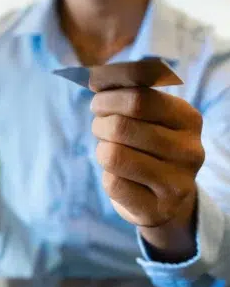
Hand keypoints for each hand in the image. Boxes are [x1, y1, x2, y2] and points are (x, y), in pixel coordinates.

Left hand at [91, 87, 203, 229]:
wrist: (166, 196)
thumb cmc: (149, 146)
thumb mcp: (147, 116)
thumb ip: (127, 93)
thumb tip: (97, 78)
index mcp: (188, 119)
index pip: (139, 98)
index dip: (108, 97)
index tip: (98, 103)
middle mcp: (189, 151)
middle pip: (121, 126)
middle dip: (100, 124)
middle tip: (101, 128)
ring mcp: (176, 183)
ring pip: (112, 155)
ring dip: (101, 149)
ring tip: (109, 150)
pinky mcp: (156, 208)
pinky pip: (112, 183)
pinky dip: (107, 176)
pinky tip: (120, 177)